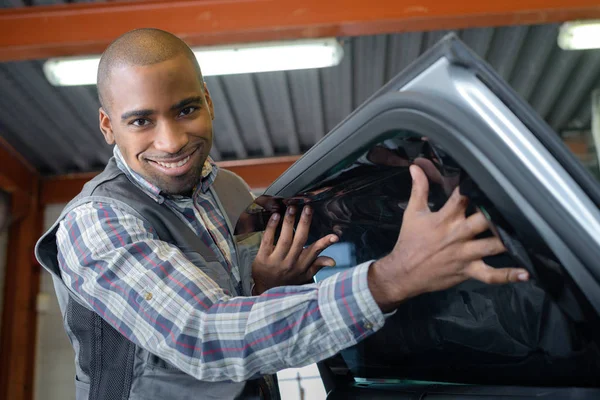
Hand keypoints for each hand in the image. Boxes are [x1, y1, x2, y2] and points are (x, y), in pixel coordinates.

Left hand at [251, 205, 338, 293]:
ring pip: (285, 239)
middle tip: (308, 208)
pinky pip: (268, 240)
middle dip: (305, 223)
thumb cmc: (287, 281)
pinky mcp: (262, 258)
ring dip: (289, 222)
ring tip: (292, 208)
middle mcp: (290, 263)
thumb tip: (333, 261)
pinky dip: (272, 227)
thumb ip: (317, 265)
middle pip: (300, 240)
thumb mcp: (304, 276)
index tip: (335, 237)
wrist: (265, 291)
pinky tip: (275, 216)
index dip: (325, 244)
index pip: (315, 252)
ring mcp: (276, 261)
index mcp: (302, 266)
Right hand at [370, 164, 528, 311]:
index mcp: (445, 218)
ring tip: (532, 234)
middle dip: (499, 214)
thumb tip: (416, 167)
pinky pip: (491, 275)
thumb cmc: (409, 241)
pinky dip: (508, 275)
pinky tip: (526, 273)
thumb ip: (418, 189)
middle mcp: (458, 234)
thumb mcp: (413, 213)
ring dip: (510, 240)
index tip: (493, 177)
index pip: (463, 197)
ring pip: (493, 246)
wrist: (403, 272)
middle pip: (484, 220)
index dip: (477, 187)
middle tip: (520, 204)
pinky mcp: (468, 271)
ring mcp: (465, 254)